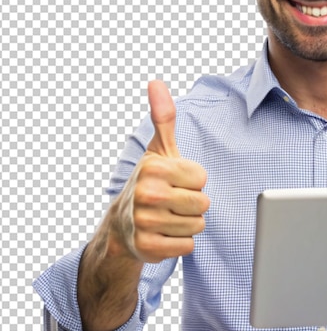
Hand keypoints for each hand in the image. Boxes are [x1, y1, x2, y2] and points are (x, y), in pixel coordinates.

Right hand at [109, 80, 209, 262]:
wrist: (120, 225)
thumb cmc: (149, 181)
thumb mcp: (158, 149)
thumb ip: (163, 117)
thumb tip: (156, 82)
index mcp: (153, 168)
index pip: (202, 178)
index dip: (192, 181)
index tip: (174, 182)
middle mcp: (147, 195)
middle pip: (203, 204)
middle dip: (192, 204)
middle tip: (172, 202)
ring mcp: (145, 223)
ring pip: (198, 226)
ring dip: (187, 224)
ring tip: (167, 217)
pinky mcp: (148, 248)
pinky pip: (188, 246)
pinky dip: (180, 243)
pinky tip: (163, 234)